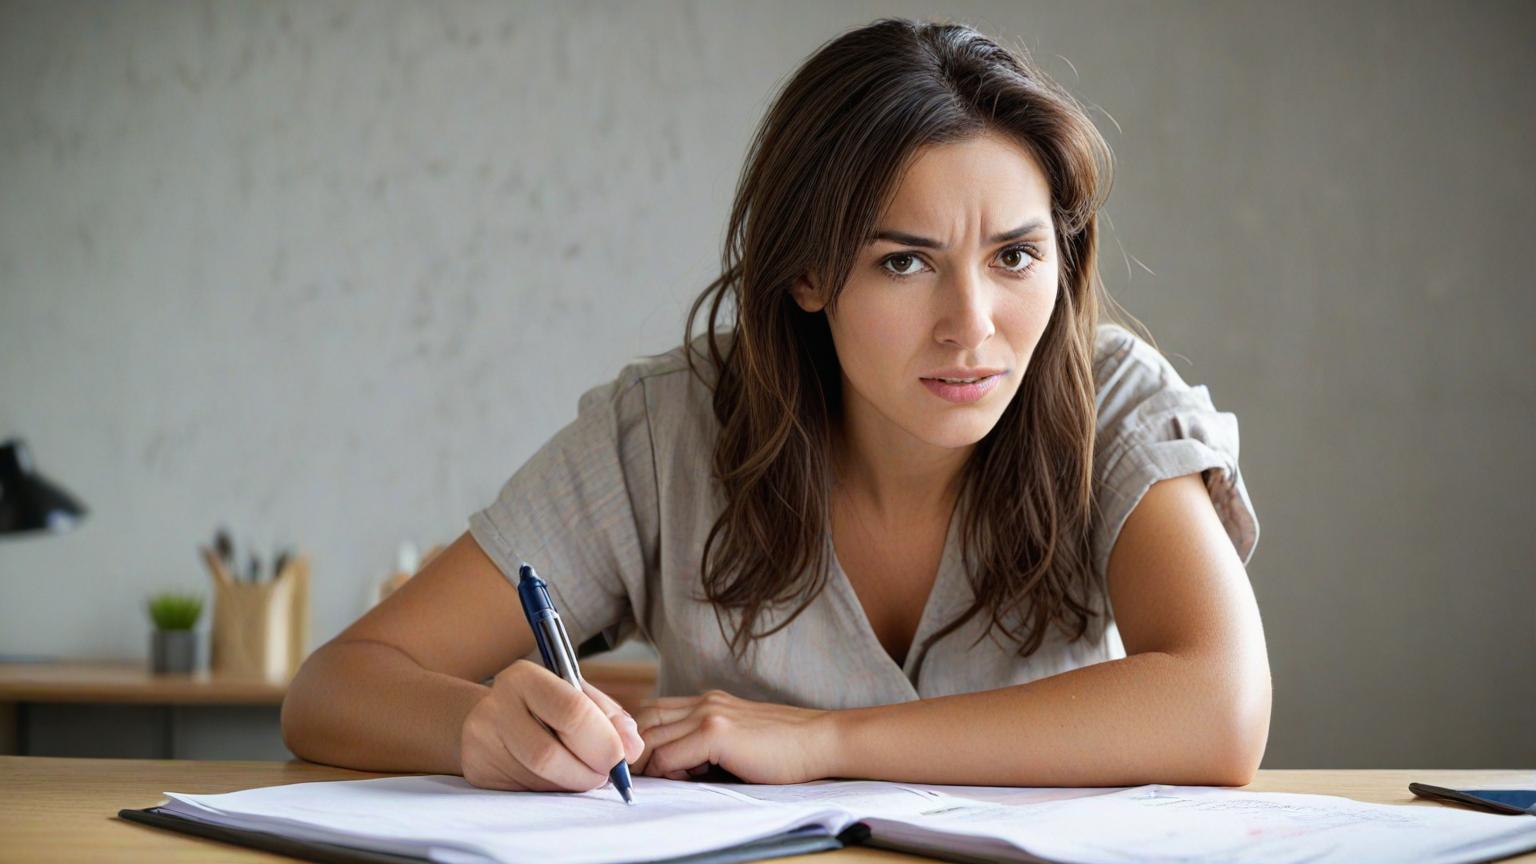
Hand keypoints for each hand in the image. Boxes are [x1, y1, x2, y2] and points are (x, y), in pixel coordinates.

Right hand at [459, 659, 644, 791]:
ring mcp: (481, 740)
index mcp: (525, 677)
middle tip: (606, 775)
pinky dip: (551, 791)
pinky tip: (555, 778)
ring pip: (538, 779)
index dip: (603, 741)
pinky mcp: (477, 771)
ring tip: (582, 774)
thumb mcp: (577, 697)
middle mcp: (496, 705)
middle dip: (588, 772)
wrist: (487, 717)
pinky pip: (524, 792)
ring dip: (572, 785)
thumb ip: (609, 718)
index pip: (571, 711)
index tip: (621, 758)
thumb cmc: (543, 706)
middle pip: (549, 754)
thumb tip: (632, 747)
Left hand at [631, 689, 837, 784]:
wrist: (820, 741)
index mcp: (708, 701)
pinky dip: (666, 773)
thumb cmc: (785, 749)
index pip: (653, 711)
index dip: (640, 738)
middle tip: (639, 778)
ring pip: (651, 738)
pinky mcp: (716, 733)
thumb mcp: (738, 739)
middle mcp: (704, 702)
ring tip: (659, 783)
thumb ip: (706, 745)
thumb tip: (672, 770)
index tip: (642, 766)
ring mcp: (708, 714)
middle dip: (634, 751)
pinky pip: (669, 756)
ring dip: (647, 764)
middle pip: (644, 721)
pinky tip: (682, 783)